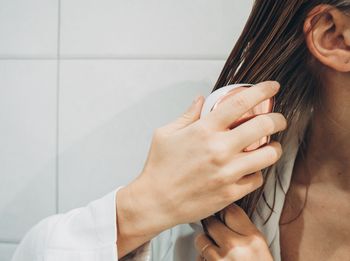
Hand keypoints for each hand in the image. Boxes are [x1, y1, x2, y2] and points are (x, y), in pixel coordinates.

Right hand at [116, 81, 286, 256]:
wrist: (155, 201)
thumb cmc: (159, 167)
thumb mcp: (165, 133)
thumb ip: (187, 114)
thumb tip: (201, 100)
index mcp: (203, 130)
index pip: (240, 103)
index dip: (262, 90)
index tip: (272, 87)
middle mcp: (219, 149)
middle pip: (264, 126)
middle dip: (278, 119)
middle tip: (278, 120)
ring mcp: (227, 173)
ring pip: (269, 155)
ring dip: (274, 148)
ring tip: (270, 146)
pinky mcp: (231, 193)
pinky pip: (257, 179)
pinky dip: (257, 172)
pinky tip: (250, 169)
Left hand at [195, 204, 272, 260]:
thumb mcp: (260, 249)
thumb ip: (245, 232)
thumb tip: (225, 216)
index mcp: (253, 239)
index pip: (231, 211)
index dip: (223, 210)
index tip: (221, 212)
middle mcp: (236, 247)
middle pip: (212, 222)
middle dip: (211, 226)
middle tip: (215, 231)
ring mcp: (221, 260)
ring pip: (201, 240)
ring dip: (204, 244)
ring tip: (215, 250)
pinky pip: (199, 259)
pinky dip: (203, 260)